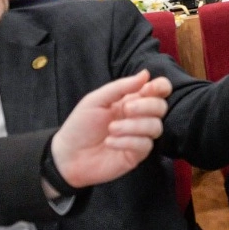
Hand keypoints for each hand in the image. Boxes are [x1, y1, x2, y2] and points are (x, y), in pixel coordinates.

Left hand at [50, 71, 172, 186]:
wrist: (67, 155)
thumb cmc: (80, 125)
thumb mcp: (96, 100)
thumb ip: (121, 87)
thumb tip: (146, 74)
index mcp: (131, 101)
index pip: (159, 90)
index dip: (160, 87)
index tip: (148, 88)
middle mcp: (139, 118)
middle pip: (161, 107)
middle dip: (146, 106)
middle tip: (126, 109)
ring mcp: (139, 137)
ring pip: (155, 127)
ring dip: (134, 126)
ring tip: (112, 129)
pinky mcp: (136, 155)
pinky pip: (144, 145)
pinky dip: (127, 142)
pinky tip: (110, 142)